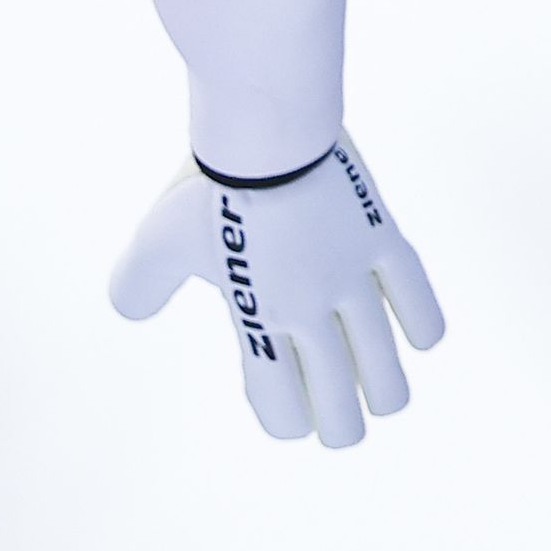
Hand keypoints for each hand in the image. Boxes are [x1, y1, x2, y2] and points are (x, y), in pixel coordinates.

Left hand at [109, 140, 444, 447]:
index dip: (286, 421)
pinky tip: (412, 336)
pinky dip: (421, 327)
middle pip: (340, 405)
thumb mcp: (155, 241)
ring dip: (385, 393)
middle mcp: (310, 308)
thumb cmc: (205, 183)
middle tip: (338, 422)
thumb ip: (137, 285)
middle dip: (340, 427)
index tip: (288, 412)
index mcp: (257, 317)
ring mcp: (353, 277)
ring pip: (386, 368)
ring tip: (381, 395)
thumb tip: (129, 311)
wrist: (263, 123)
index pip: (281, 406)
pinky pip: (418, 303)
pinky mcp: (383, 240)